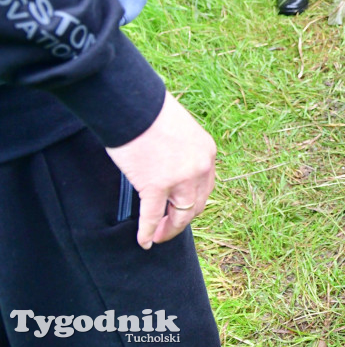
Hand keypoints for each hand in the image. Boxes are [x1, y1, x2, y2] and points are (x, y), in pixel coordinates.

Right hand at [105, 90, 216, 249]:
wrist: (136, 106)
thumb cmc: (152, 114)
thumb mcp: (181, 133)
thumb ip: (182, 154)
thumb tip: (170, 170)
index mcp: (208, 153)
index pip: (206, 187)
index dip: (193, 202)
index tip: (181, 210)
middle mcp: (200, 167)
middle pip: (196, 204)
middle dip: (182, 220)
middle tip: (169, 230)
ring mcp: (180, 178)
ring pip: (180, 214)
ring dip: (169, 230)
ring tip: (159, 237)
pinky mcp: (156, 185)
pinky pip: (152, 215)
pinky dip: (148, 231)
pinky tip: (143, 241)